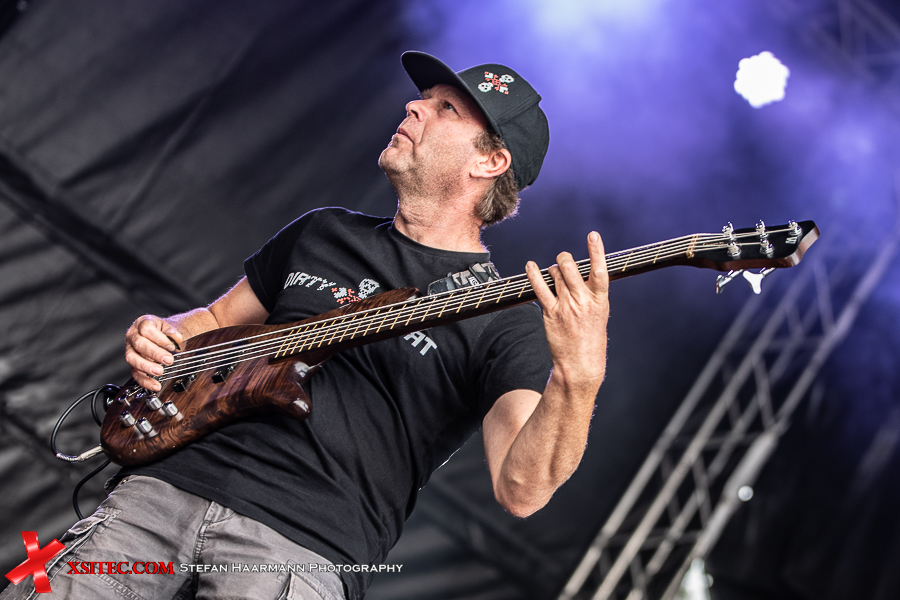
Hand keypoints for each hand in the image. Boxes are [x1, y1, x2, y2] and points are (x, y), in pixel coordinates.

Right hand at [124, 315, 183, 390]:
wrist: (163, 336)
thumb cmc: (165, 332)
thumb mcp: (170, 328)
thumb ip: (173, 332)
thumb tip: (176, 338)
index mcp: (142, 323)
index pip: (147, 329)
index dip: (159, 339)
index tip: (172, 346)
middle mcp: (133, 335)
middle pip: (139, 344)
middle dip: (155, 353)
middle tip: (168, 360)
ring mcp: (130, 349)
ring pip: (132, 359)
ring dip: (146, 367)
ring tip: (160, 371)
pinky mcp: (132, 363)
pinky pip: (135, 373)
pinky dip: (145, 380)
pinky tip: (154, 385)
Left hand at [526, 231, 609, 385]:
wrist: (581, 364)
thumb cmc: (591, 338)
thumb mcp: (600, 313)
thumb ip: (592, 293)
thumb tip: (581, 273)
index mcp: (600, 300)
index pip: (599, 270)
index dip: (596, 251)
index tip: (593, 235)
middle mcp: (583, 300)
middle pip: (570, 267)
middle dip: (565, 259)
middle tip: (564, 260)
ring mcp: (566, 306)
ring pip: (556, 274)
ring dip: (553, 270)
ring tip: (555, 275)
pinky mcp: (551, 313)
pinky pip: (540, 288)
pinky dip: (534, 274)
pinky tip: (530, 267)